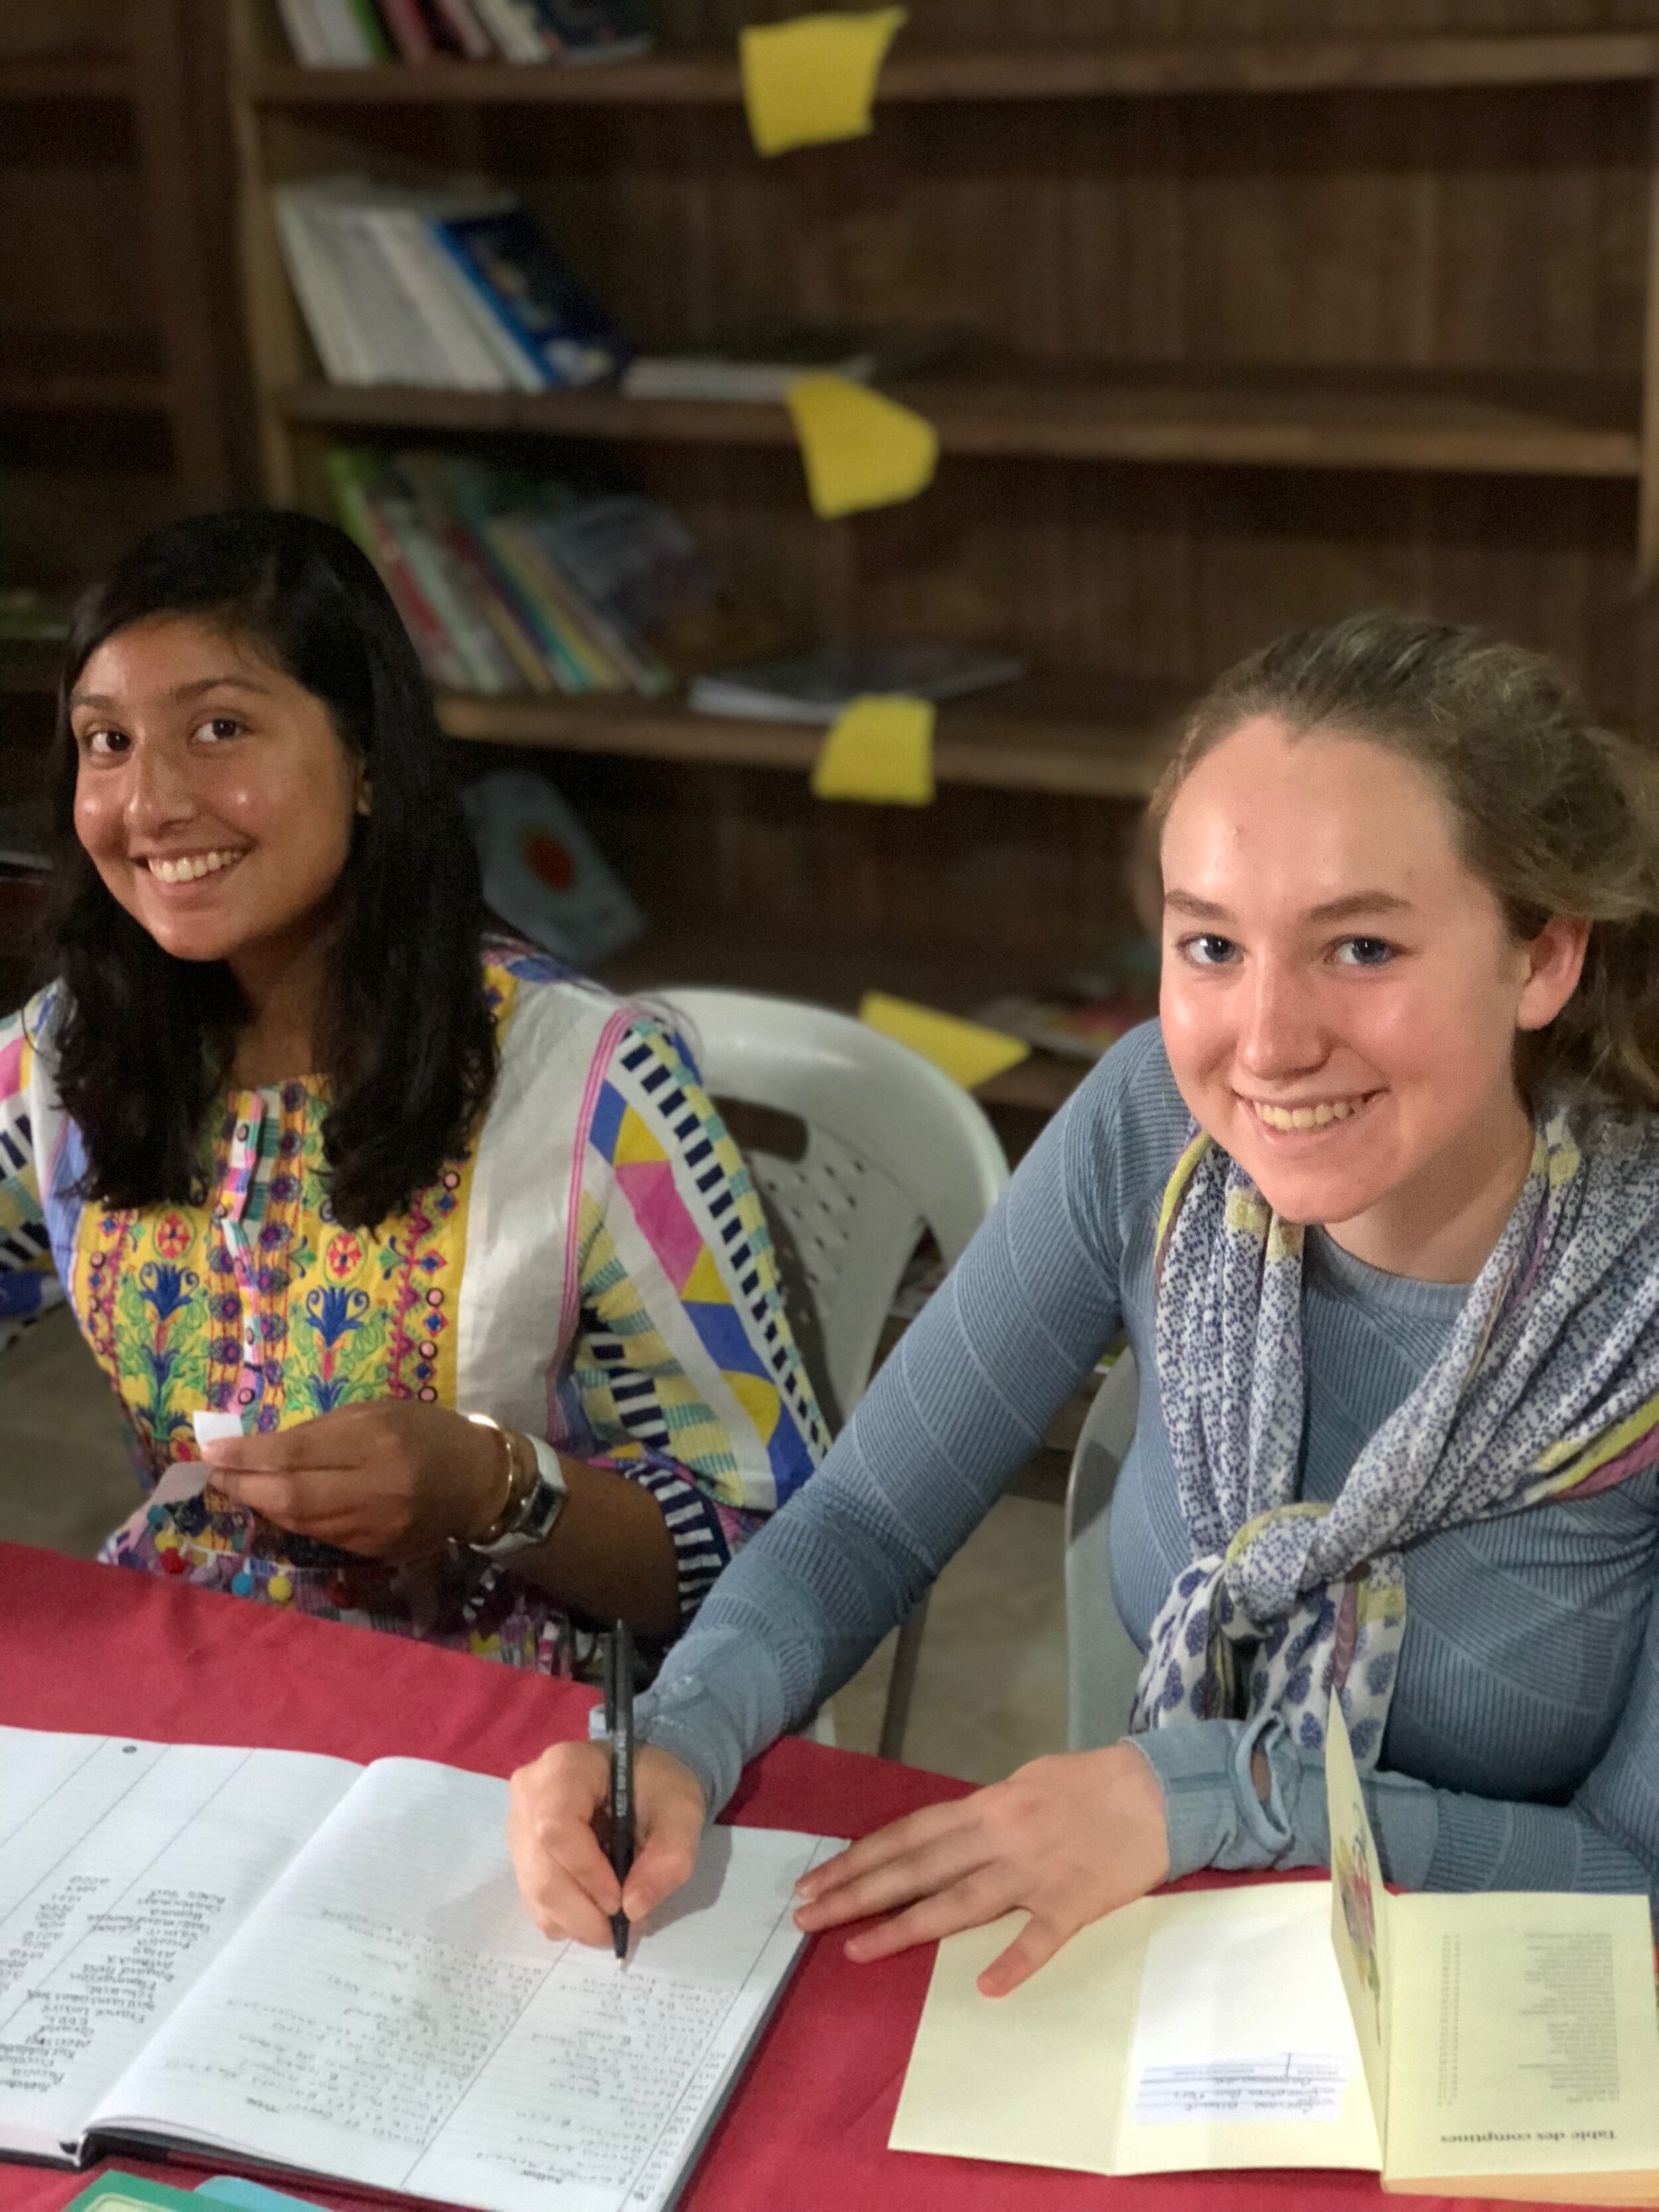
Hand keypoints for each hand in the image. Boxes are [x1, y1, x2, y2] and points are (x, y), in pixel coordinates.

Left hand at [202, 1400, 506, 1560]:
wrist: (480, 1483)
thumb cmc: (427, 1432)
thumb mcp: (380, 1412)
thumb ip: (324, 1430)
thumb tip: (264, 1447)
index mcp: (378, 1442)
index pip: (297, 1453)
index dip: (248, 1454)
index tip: (212, 1451)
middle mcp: (375, 1489)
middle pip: (291, 1496)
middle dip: (244, 1486)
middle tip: (214, 1474)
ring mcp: (374, 1527)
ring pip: (300, 1522)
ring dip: (261, 1506)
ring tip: (237, 1488)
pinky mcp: (375, 1551)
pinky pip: (320, 1536)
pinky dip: (292, 1521)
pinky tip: (276, 1506)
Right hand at [508, 1739, 706, 1946]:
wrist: (641, 1779)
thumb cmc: (659, 1788)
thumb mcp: (682, 1813)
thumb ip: (669, 1857)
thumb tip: (633, 1910)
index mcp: (565, 1768)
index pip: (556, 1827)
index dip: (585, 1873)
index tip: (620, 1902)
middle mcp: (529, 1794)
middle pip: (540, 1869)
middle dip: (581, 1912)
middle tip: (619, 1931)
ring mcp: (518, 1825)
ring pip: (534, 1892)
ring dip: (574, 1921)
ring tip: (611, 1920)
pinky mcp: (520, 1853)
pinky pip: (532, 1899)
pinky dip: (564, 1918)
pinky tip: (592, 1907)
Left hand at [792, 1743, 1168, 1995]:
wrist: (1159, 1790)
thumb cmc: (1090, 1782)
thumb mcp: (1027, 1781)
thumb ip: (986, 1813)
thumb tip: (952, 1835)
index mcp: (987, 1806)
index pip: (909, 1835)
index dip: (860, 1858)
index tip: (816, 1880)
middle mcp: (1000, 1837)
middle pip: (917, 1868)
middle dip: (858, 1892)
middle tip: (806, 1916)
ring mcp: (1035, 1873)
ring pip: (959, 1903)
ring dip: (904, 1927)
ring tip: (855, 1950)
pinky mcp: (1074, 1904)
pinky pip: (1040, 1937)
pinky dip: (1013, 1962)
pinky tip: (986, 1988)